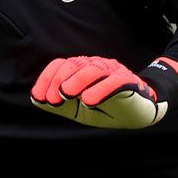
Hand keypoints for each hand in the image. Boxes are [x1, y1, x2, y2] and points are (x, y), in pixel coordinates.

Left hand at [30, 56, 170, 128]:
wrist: (140, 113)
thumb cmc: (108, 109)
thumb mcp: (78, 111)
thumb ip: (59, 105)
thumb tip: (37, 99)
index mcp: (82, 70)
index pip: (62, 64)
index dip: (48, 78)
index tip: (40, 97)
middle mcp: (97, 67)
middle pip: (74, 64)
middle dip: (58, 80)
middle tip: (54, 99)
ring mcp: (113, 72)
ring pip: (93, 68)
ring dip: (77, 81)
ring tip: (68, 95)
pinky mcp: (128, 82)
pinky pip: (114, 81)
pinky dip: (100, 89)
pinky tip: (89, 100)